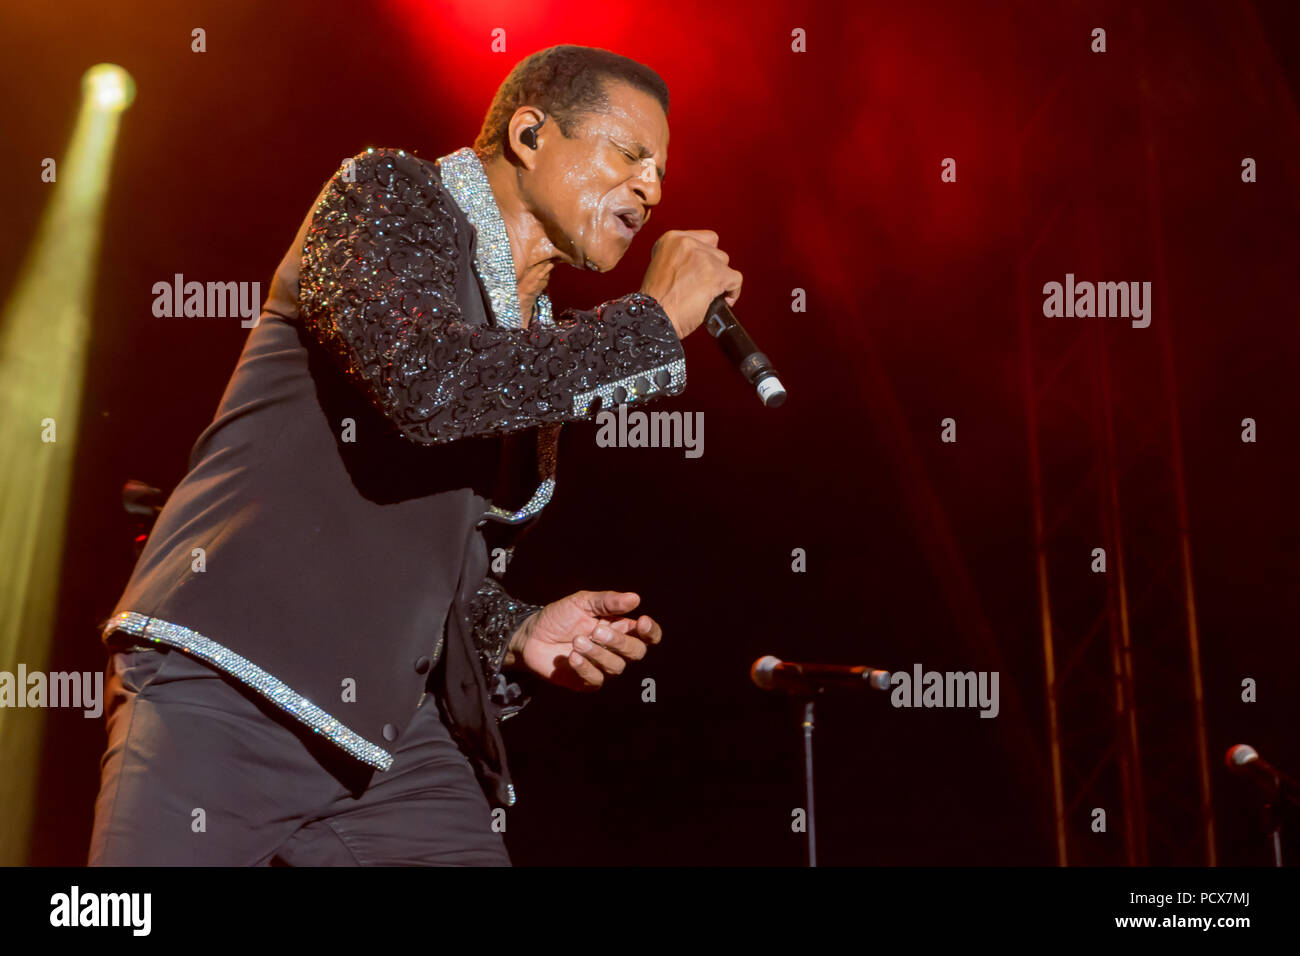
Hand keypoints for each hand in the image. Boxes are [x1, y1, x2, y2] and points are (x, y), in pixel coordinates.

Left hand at [510, 590, 661, 691]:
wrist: (531, 636)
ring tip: (577, 641)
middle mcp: (616, 649)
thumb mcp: (582, 602)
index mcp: (621, 628)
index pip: (648, 636)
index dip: (651, 632)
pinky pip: (596, 680)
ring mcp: (603, 667)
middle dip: (619, 642)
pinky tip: (572, 657)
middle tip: (596, 630)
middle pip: (636, 652)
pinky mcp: (587, 682)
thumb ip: (608, 602)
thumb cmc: (560, 616)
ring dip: (597, 653)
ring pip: (616, 667)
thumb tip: (635, 598)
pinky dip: (586, 667)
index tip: (641, 622)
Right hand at [639, 229, 742, 339]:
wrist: (653, 319)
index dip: (704, 256)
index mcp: (671, 239)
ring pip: (725, 264)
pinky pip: (736, 279)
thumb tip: (702, 264)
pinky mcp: (716, 274)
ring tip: (708, 296)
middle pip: (715, 251)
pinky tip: (722, 302)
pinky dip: (733, 292)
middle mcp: (687, 243)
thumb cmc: (655, 302)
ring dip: (720, 280)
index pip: (703, 238)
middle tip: (702, 286)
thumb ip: (681, 259)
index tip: (699, 271)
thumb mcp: (662, 268)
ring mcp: (703, 258)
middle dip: (712, 269)